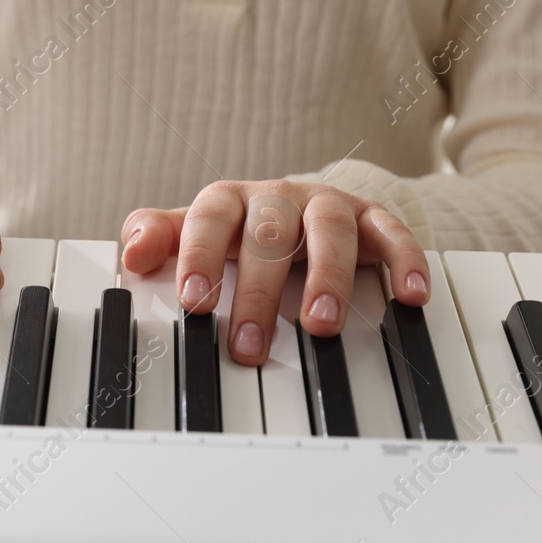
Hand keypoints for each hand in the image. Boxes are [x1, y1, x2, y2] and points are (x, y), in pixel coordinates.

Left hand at [120, 179, 428, 366]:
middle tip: (250, 344)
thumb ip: (160, 239)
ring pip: (329, 229)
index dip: (201, 256)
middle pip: (269, 234)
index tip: (194, 301)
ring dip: (327, 277)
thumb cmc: (240, 231)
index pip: (210, 219)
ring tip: (320, 326)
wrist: (298, 205)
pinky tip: (410, 295)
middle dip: (259, 291)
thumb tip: (131, 252)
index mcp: (230, 201)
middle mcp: (278, 198)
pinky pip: (391, 233)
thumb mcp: (195, 235)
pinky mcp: (370, 219)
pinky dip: (403, 260)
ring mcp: (326, 206)